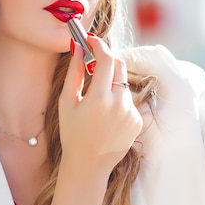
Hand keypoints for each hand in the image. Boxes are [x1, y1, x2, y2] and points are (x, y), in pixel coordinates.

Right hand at [58, 34, 142, 175]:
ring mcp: (131, 113)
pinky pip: (128, 100)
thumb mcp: (67, 102)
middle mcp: (119, 104)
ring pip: (123, 84)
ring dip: (111, 83)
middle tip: (93, 64)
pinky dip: (118, 100)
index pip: (106, 58)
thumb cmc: (72, 132)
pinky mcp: (138, 121)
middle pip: (119, 66)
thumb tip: (78, 48)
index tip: (91, 40)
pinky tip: (106, 117)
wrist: (88, 164)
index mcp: (99, 98)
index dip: (99, 44)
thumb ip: (74, 73)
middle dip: (107, 60)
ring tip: (97, 102)